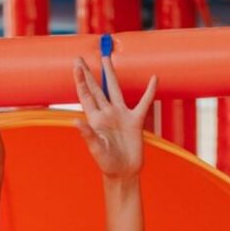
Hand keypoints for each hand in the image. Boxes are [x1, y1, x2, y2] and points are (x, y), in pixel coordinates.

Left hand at [73, 56, 156, 179]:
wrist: (124, 173)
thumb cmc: (108, 164)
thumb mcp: (97, 149)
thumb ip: (88, 134)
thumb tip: (75, 121)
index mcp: (96, 119)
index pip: (87, 96)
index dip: (81, 81)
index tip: (76, 65)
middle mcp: (107, 114)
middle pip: (97, 88)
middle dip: (89, 73)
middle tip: (81, 57)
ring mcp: (121, 115)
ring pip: (115, 90)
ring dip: (111, 74)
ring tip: (107, 58)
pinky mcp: (136, 121)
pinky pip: (144, 103)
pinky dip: (149, 91)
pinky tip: (153, 78)